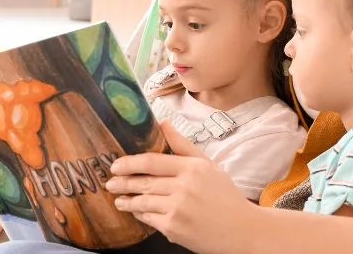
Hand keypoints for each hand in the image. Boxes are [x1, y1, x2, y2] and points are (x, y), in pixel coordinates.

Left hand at [105, 122, 258, 253]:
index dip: (129, 163)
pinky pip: (149, 219)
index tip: (116, 165)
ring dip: (127, 201)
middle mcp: (184, 187)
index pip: (152, 161)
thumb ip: (183, 145)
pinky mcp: (174, 228)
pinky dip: (141, 215)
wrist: (243, 230)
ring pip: (143, 201)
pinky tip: (136, 212)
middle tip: (110, 183)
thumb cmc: (225, 196)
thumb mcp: (208, 165)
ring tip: (119, 200)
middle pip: (143, 181)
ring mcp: (178, 208)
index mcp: (192, 168)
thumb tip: (162, 122)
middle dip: (122, 182)